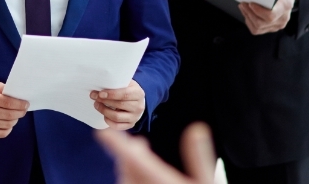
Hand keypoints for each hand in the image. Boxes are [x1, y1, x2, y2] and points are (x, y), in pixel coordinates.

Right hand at [0, 82, 28, 137]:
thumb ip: (3, 88)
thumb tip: (17, 95)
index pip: (8, 102)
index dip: (20, 104)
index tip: (26, 104)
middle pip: (9, 114)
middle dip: (20, 112)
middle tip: (24, 110)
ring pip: (8, 124)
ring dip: (15, 120)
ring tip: (15, 115)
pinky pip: (3, 133)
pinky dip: (9, 128)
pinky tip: (8, 123)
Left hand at [90, 80, 145, 130]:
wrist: (137, 102)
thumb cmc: (128, 90)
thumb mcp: (127, 83)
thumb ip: (117, 83)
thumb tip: (100, 83)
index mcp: (138, 93)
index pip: (125, 94)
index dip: (111, 94)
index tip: (100, 93)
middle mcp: (139, 106)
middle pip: (119, 105)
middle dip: (104, 101)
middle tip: (94, 97)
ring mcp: (135, 117)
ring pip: (117, 117)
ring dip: (104, 111)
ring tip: (96, 104)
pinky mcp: (130, 125)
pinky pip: (117, 126)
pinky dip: (108, 121)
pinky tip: (103, 115)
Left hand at [96, 121, 215, 183]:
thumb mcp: (205, 182)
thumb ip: (199, 157)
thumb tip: (195, 129)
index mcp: (162, 182)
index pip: (135, 161)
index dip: (117, 145)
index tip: (103, 134)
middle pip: (127, 170)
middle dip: (129, 154)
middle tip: (138, 144)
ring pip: (125, 182)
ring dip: (128, 170)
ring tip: (137, 161)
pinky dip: (130, 181)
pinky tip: (140, 180)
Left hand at [238, 0, 297, 34]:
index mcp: (285, 5)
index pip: (270, 15)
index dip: (258, 11)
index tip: (250, 3)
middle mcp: (283, 18)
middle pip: (262, 23)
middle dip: (249, 13)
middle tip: (243, 3)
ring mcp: (278, 25)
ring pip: (258, 28)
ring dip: (247, 18)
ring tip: (243, 7)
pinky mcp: (272, 28)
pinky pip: (257, 30)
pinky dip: (249, 22)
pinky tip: (247, 14)